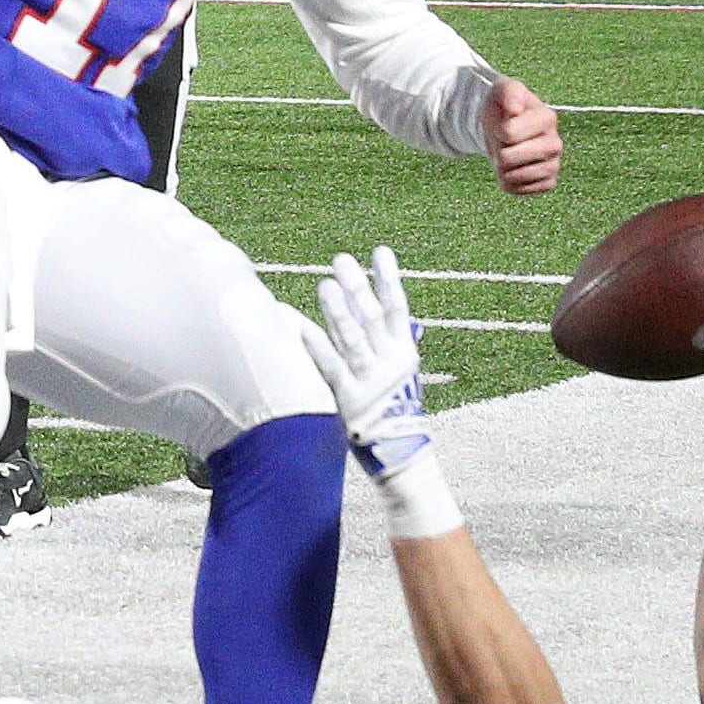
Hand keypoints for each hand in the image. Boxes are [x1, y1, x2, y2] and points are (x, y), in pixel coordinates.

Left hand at [300, 248, 428, 470]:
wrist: (397, 452)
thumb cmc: (394, 406)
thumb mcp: (402, 373)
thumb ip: (394, 341)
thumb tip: (394, 312)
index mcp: (404, 353)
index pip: (398, 308)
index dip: (390, 279)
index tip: (381, 251)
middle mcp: (389, 362)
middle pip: (372, 318)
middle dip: (358, 286)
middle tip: (341, 259)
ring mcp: (368, 380)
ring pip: (352, 339)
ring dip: (338, 311)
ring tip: (325, 284)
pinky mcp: (347, 398)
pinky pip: (329, 367)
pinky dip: (315, 346)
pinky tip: (299, 326)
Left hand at [481, 76, 560, 195]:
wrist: (505, 127)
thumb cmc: (504, 107)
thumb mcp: (503, 90)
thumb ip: (509, 92)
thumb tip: (514, 110)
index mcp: (548, 118)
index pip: (507, 134)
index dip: (497, 130)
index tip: (505, 123)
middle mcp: (556, 143)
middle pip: (507, 158)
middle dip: (498, 150)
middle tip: (505, 142)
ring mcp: (554, 164)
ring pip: (513, 177)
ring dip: (501, 168)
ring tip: (509, 154)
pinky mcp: (548, 182)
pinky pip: (518, 191)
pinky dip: (508, 182)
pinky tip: (514, 169)